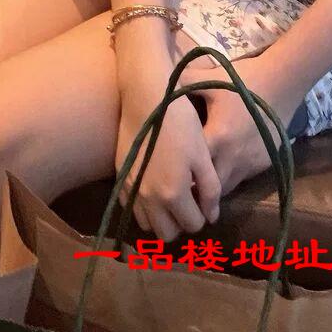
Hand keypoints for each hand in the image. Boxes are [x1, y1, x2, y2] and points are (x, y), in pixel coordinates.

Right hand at [114, 66, 221, 244]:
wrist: (146, 97)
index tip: (204, 200)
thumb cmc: (180, 121)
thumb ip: (209, 188)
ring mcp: (131, 190)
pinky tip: (153, 186)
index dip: (202, 215)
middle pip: (167, 234)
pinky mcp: (119, 179)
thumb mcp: (202, 153)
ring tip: (171, 195)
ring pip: (147, 225)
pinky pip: (131, 209)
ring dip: (161, 218)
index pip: (192, 225)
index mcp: (173, 194)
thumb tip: (212, 216)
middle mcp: (148, 199)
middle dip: (181, 222)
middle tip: (189, 201)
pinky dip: (144, 207)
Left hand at [174, 47, 303, 200]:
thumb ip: (184, 82)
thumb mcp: (212, 79)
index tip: (167, 179)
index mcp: (217, 137)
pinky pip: (242, 179)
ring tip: (200, 185)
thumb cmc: (244, 80)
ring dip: (214, 190)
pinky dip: (230, 177)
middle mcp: (232, 157)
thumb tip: (158, 83)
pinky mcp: (263, 164)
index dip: (179, 177)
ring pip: (226, 189)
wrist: (284, 80)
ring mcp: (250, 163)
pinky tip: (223, 168)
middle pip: (209, 190)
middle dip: (196, 192)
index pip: (192, 170)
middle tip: (181, 189)